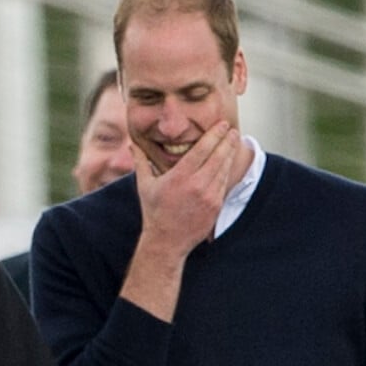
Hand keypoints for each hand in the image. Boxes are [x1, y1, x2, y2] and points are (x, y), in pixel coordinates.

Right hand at [132, 119, 240, 259]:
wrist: (166, 241)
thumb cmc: (154, 212)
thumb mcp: (145, 185)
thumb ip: (141, 162)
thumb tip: (131, 144)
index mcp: (179, 177)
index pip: (202, 149)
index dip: (214, 134)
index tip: (221, 124)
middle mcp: (197, 185)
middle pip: (218, 156)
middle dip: (227, 141)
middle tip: (232, 130)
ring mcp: (209, 196)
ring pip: (224, 169)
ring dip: (230, 154)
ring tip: (233, 142)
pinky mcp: (216, 206)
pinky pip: (224, 184)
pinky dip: (227, 171)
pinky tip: (228, 163)